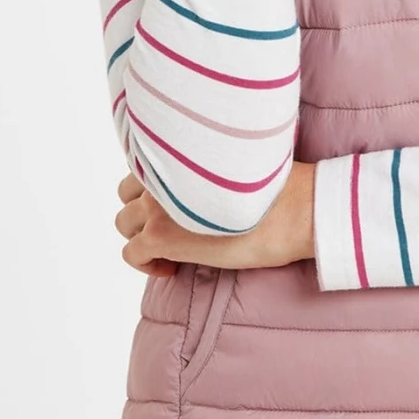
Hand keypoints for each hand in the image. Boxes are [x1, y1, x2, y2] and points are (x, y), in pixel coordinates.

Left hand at [114, 159, 316, 274]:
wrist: (294, 208)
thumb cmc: (281, 187)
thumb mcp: (239, 165)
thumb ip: (209, 167)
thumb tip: (204, 186)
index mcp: (183, 150)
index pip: (146, 163)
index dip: (159, 190)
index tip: (181, 207)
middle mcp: (163, 173)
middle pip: (127, 192)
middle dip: (144, 212)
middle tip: (174, 228)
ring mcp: (157, 204)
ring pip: (124, 223)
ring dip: (143, 236)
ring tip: (173, 249)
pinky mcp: (159, 236)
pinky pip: (132, 254)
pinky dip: (147, 265)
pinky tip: (174, 268)